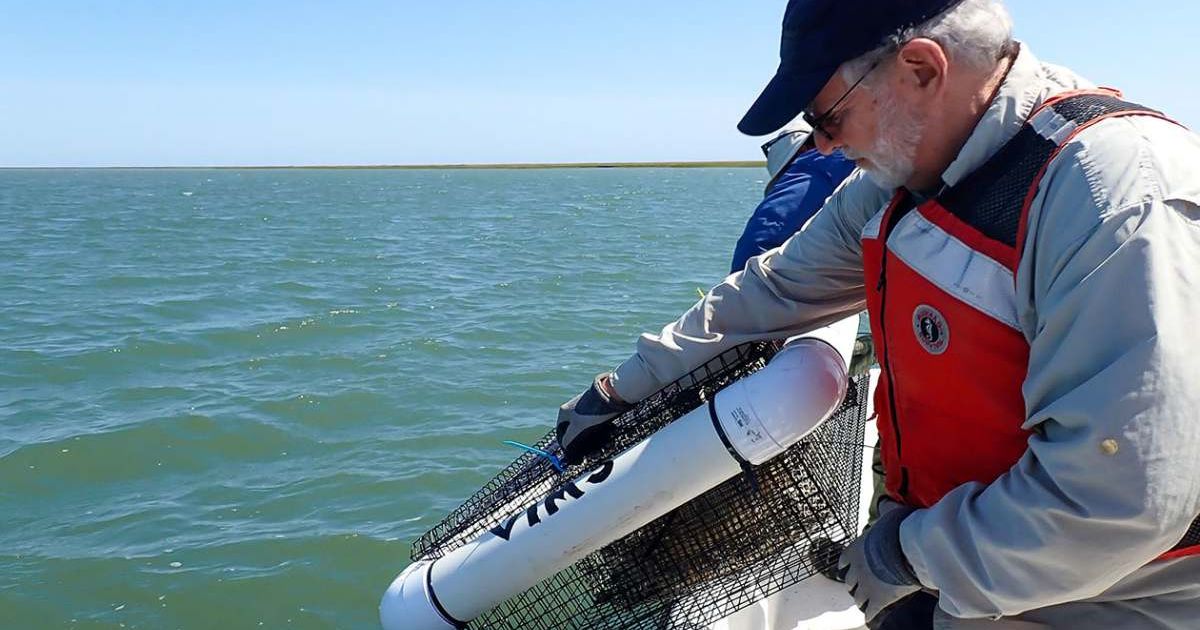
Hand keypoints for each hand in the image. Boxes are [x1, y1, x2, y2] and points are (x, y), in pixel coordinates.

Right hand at [556, 374, 632, 463]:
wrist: (613, 393)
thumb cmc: (594, 410)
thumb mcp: (577, 428)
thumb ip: (568, 441)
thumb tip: (566, 454)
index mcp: (564, 413)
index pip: (561, 435)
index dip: (567, 448)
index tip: (574, 458)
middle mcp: (572, 409)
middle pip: (574, 432)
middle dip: (581, 444)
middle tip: (588, 452)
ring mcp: (584, 408)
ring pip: (586, 429)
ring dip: (592, 439)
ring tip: (600, 443)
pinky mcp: (596, 407)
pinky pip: (596, 424)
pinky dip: (600, 431)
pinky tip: (607, 433)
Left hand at [839, 503, 921, 623]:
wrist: (909, 548)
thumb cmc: (900, 529)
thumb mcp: (890, 517)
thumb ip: (885, 513)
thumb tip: (886, 502)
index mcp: (855, 550)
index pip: (843, 562)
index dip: (847, 566)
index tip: (849, 569)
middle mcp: (856, 569)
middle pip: (848, 582)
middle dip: (855, 584)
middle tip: (862, 585)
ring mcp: (866, 586)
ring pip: (857, 598)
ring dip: (862, 599)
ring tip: (867, 601)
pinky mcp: (879, 600)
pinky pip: (870, 613)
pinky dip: (871, 615)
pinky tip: (873, 617)